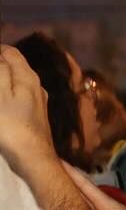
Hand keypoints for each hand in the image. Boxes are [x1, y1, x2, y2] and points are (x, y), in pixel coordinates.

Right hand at [0, 46, 57, 165]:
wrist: (33, 157)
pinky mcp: (34, 114)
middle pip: (14, 65)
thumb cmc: (11, 125)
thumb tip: (0, 55)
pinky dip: (7, 92)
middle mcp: (36, 85)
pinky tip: (3, 100)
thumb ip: (0, 71)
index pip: (10, 53)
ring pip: (17, 81)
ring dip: (3, 78)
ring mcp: (38, 100)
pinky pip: (19, 95)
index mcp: (28, 77)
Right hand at [63, 164, 125, 209]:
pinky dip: (80, 206)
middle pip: (83, 190)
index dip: (71, 174)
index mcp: (107, 205)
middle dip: (68, 179)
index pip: (85, 186)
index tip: (57, 160)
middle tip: (52, 169)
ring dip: (73, 192)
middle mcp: (106, 207)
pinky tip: (77, 208)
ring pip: (86, 200)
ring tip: (59, 185)